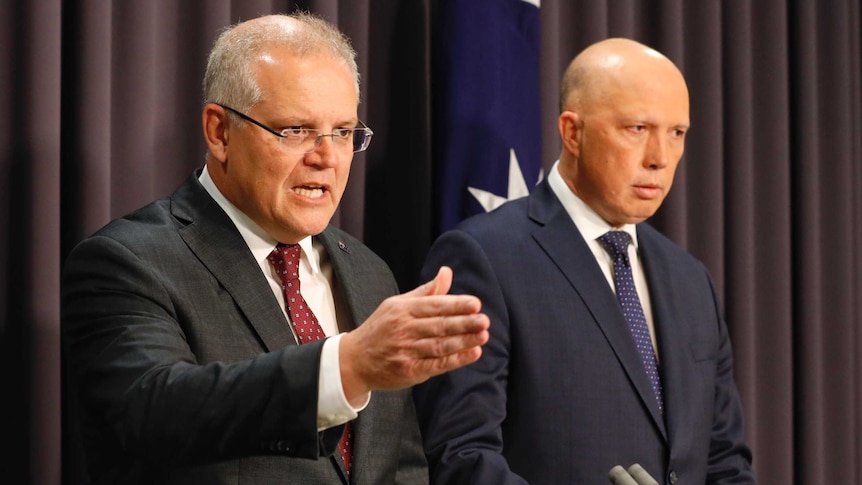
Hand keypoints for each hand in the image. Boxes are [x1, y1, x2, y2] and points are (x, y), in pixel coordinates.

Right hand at [339, 266, 489, 401]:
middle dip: (464, 323)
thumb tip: (447, 272)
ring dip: (464, 341)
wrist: (354, 360)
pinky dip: (456, 360)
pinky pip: (436, 364)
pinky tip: (473, 353)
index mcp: (402, 310)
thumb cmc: (381, 329)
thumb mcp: (397, 305)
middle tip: (485, 320)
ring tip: (484, 336)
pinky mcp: (409, 371)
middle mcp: (403, 329)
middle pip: (439, 325)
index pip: (433, 305)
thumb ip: (426, 292)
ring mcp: (405, 351)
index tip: (476, 304)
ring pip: (440, 345)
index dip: (455, 305)